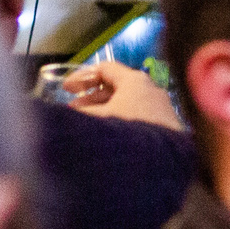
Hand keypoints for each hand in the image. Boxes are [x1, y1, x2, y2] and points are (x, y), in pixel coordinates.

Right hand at [61, 60, 184, 129]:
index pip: (105, 68)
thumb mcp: (98, 118)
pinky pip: (136, 113)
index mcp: (134, 80)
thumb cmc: (127, 131)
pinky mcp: (163, 122)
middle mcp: (150, 88)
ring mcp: (159, 105)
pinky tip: (106, 132)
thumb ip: (80, 112)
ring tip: (84, 122)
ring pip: (125, 101)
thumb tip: (69, 113)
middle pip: (115, 85)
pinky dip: (118, 117)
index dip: (82, 76)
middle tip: (72, 107)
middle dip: (90, 96)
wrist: (160, 160)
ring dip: (102, 109)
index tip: (66, 88)